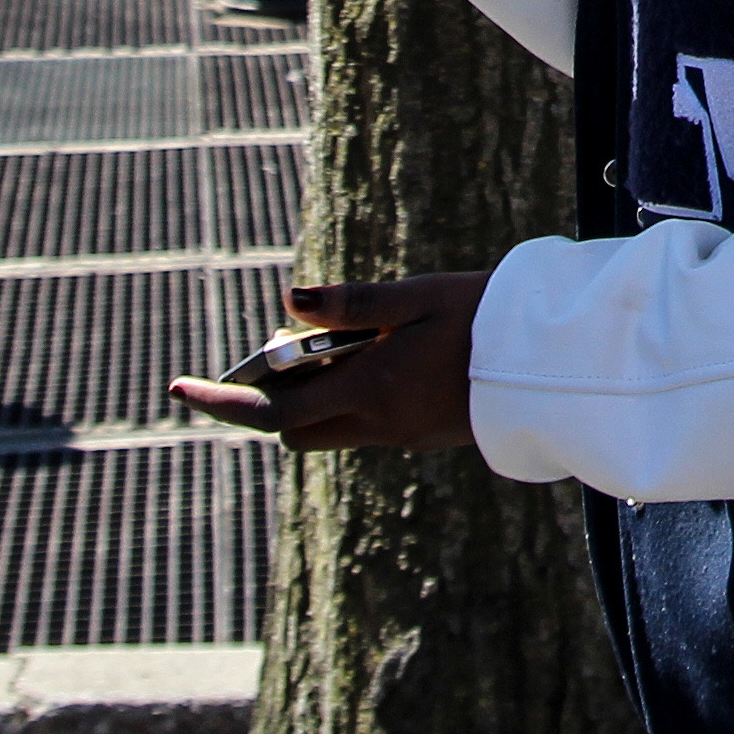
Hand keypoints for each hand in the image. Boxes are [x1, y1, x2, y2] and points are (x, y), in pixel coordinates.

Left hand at [169, 272, 489, 452]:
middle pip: (294, 430)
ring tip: (332, 343)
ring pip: (329, 428)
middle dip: (271, 398)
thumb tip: (287, 302)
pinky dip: (348, 396)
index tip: (179, 387)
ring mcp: (400, 435)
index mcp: (370, 390)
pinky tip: (375, 355)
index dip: (222, 400)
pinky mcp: (421, 435)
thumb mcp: (416, 297)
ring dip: (312, 395)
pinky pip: (364, 424)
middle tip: (281, 348)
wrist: (553, 364)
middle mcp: (378, 423)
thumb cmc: (486, 317)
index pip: (273, 411)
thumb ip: (351, 304)